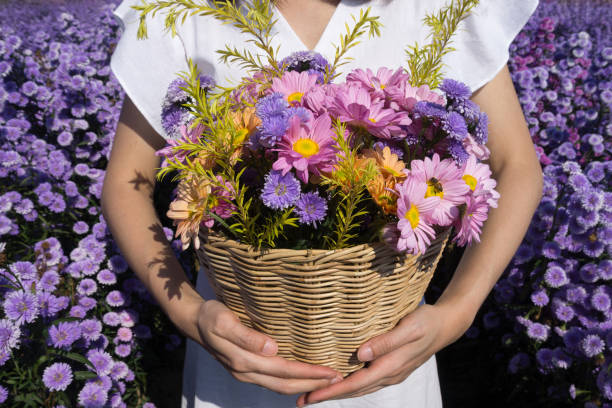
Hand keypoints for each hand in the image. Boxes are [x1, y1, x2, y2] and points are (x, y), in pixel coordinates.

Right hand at [194, 299, 342, 394]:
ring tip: (325, 381)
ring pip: (279, 386)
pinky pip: (273, 380)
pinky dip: (291, 381)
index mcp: (244, 361)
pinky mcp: (245, 368)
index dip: (309, 374)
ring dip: (304, 385)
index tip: (331, 372)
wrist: (193, 320)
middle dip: (313, 384)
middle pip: (285, 385)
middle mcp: (246, 371)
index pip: (284, 371)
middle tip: (338, 380)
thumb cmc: (211, 316)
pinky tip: (302, 375)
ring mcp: (245, 373)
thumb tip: (273, 349)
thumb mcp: (225, 321)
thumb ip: (247, 337)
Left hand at [296, 304, 472, 405]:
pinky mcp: (392, 367)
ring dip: (337, 392)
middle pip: (354, 390)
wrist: (446, 325)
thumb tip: (360, 355)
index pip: (355, 383)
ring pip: (359, 388)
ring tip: (314, 393)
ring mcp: (391, 373)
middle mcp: (389, 374)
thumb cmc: (426, 321)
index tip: (310, 396)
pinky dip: (350, 384)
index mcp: (391, 366)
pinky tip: (339, 380)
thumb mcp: (408, 327)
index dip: (331, 391)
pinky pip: (366, 381)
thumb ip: (385, 342)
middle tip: (302, 399)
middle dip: (327, 396)